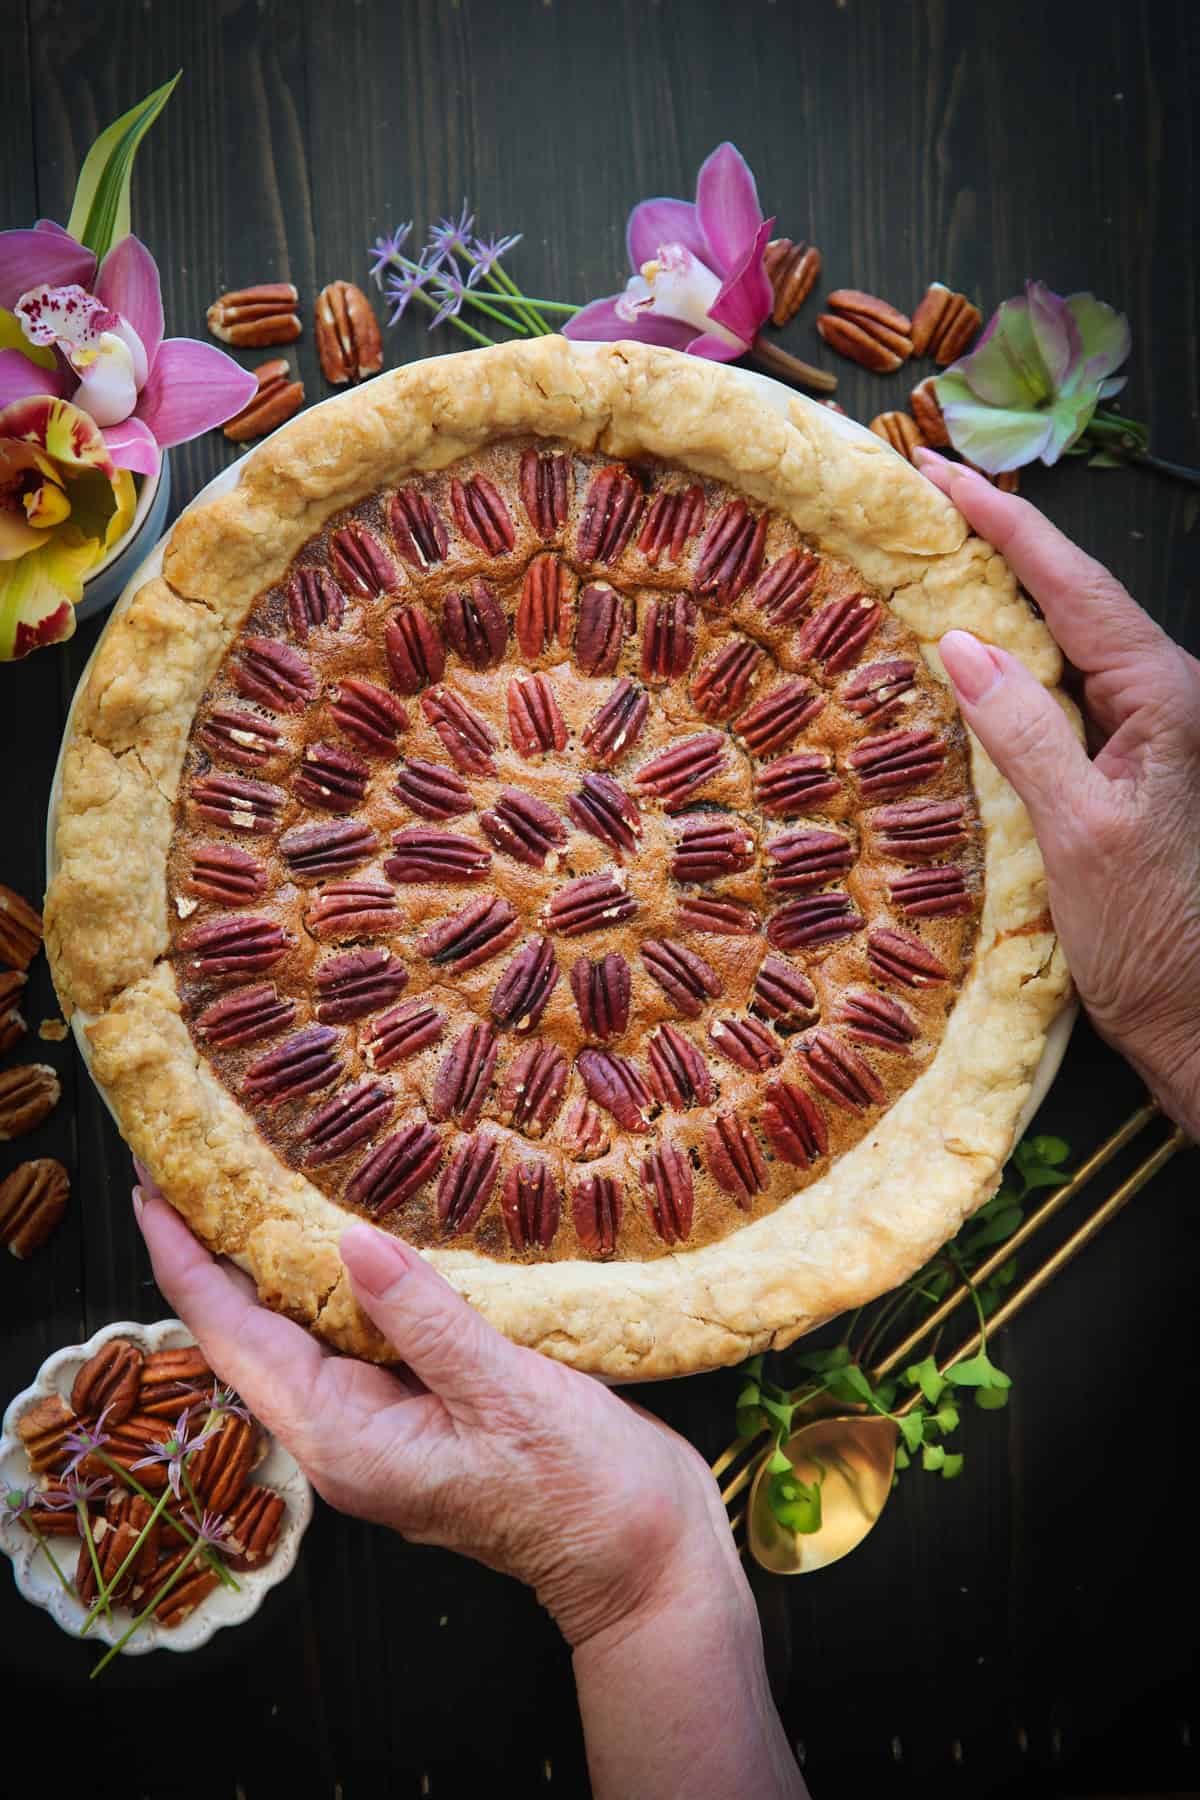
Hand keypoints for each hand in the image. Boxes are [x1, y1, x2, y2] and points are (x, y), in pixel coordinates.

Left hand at [132, 1180, 740, 1649]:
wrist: (644, 1560)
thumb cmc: (581, 1491)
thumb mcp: (503, 1395)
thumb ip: (422, 1318)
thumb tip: (347, 1242)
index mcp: (344, 1439)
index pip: (237, 1339)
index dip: (187, 1263)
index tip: (151, 1189)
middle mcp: (346, 1432)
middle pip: (255, 1329)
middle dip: (219, 1245)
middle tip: (197, 1156)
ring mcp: (385, 1419)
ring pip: (308, 1325)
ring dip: (280, 1254)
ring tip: (258, 1171)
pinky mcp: (426, 1403)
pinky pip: (364, 1328)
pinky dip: (350, 1272)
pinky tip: (359, 1225)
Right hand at [916, 452, 1199, 1135]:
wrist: (1195, 1016)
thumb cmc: (1151, 939)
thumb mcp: (1076, 836)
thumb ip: (1022, 735)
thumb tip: (960, 645)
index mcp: (1165, 697)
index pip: (1073, 585)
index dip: (1004, 522)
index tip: (938, 471)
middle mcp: (1167, 698)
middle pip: (1077, 593)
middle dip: (1004, 534)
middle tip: (928, 491)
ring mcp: (1151, 729)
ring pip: (1071, 635)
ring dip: (1008, 587)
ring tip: (940, 546)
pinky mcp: (1131, 763)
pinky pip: (1066, 685)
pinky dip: (1014, 651)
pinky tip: (973, 648)